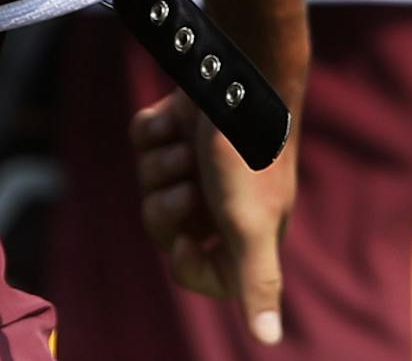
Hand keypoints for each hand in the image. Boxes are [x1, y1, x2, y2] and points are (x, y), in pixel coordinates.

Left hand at [133, 88, 295, 347]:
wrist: (238, 76)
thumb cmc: (248, 155)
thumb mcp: (250, 224)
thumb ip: (256, 280)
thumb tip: (270, 340)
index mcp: (241, 232)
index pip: (191, 270)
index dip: (184, 260)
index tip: (190, 242)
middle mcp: (216, 199)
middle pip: (159, 224)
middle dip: (170, 200)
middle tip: (195, 182)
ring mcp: (193, 160)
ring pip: (147, 177)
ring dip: (165, 160)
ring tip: (193, 145)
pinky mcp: (175, 124)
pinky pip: (141, 138)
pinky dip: (156, 126)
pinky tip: (180, 117)